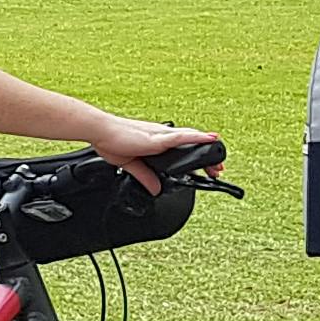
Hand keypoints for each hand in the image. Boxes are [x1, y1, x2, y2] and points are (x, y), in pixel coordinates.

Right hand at [97, 118, 222, 186]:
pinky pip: (182, 137)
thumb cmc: (111, 141)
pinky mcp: (158, 137)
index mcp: (157, 141)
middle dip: (207, 154)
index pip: (181, 147)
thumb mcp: (132, 165)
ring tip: (220, 160)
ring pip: (192, 139)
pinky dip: (198, 138)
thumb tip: (155, 188)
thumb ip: (145, 176)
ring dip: (207, 148)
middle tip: (219, 168)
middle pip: (191, 142)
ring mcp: (161, 135)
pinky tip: (210, 139)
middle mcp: (162, 134)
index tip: (206, 168)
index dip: (195, 155)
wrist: (100, 132)